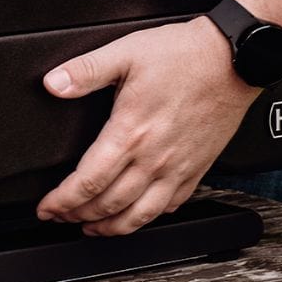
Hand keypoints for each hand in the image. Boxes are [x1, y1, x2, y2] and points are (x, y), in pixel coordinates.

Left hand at [36, 16, 260, 235]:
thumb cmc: (183, 55)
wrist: (234, 59)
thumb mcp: (126, 52)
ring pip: (140, 215)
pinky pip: (170, 205)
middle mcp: (154, 157)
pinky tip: (137, 215)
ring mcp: (177, 167)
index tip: (47, 207)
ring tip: (91, 228)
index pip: (88, 181)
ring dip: (111, 227)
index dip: (62, 200)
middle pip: (109, 204)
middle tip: (60, 217)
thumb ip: (86, 70)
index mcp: (131, 132)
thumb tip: (53, 83)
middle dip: (78, 216)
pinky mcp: (197, 168)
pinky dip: (147, 218)